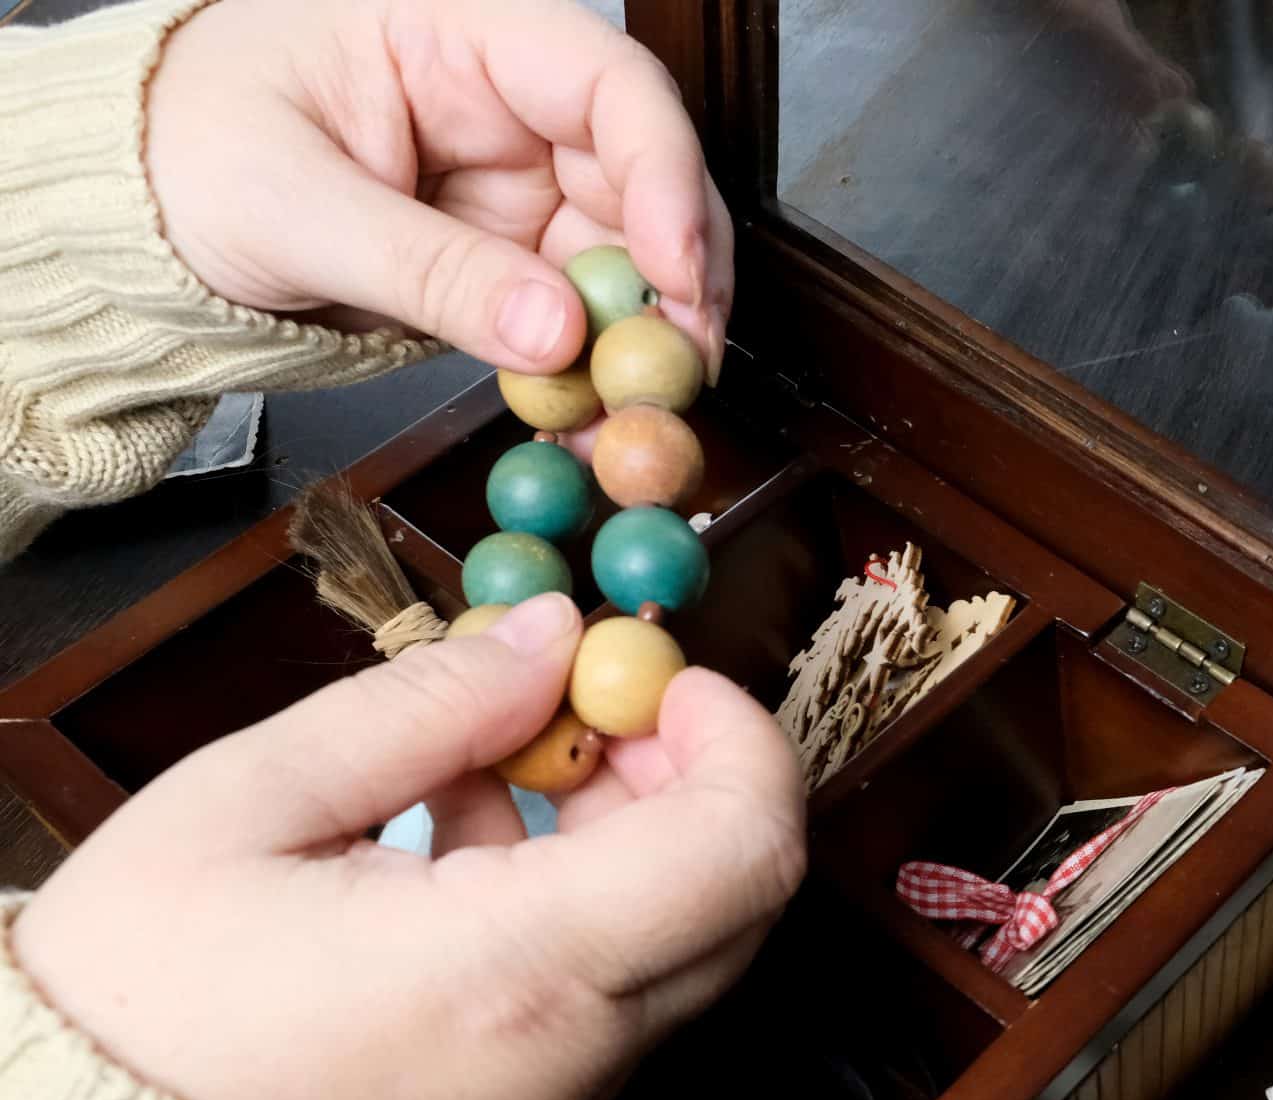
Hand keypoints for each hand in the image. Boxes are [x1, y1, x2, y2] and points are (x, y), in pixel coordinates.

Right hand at [10, 596, 804, 1099]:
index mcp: (517, 968)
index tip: (663, 672)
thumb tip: (551, 636)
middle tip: (583, 699)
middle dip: (689, 775)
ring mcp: (566, 1092)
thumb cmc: (137, 996)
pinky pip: (617, 984)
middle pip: (737, 895)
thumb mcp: (249, 804)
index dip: (736, 740)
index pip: (741, 851)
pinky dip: (584, 893)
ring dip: (630, 828)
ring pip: (683, 938)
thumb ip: (421, 711)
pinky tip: (460, 831)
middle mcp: (577, 1046)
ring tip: (487, 757)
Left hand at [143, 0, 731, 379]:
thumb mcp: (291, 208)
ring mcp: (518, 191)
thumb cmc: (182, 153)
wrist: (130, 218)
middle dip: (676, 282)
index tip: (672, 269)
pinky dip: (595, 380)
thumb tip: (556, 332)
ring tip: (629, 421)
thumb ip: (427, 269)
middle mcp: (511, 109)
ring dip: (643, 348)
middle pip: (645, 182)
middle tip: (679, 373)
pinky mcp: (510, 267)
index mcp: (457, 34)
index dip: (662, 172)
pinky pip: (580, 325)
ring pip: (630, 266)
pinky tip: (588, 425)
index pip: (604, 81)